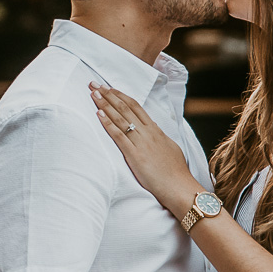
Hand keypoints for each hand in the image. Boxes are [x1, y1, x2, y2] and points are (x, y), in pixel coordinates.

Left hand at [89, 83, 202, 216]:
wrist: (179, 186)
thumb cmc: (175, 172)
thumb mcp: (169, 148)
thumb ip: (159, 137)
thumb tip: (153, 130)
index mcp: (155, 130)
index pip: (136, 107)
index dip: (121, 96)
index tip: (110, 88)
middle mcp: (147, 132)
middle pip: (125, 107)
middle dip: (108, 94)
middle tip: (94, 84)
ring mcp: (141, 143)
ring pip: (120, 118)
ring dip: (105, 104)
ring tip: (93, 93)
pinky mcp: (134, 155)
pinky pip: (119, 135)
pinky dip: (107, 123)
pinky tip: (98, 113)